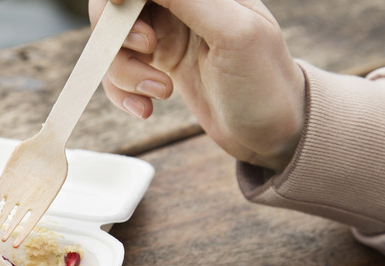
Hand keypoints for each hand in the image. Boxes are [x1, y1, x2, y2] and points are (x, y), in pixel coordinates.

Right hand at [90, 0, 305, 170]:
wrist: (271, 134)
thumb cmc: (264, 83)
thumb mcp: (233, 32)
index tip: (121, 9)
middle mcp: (181, 4)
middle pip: (116, 6)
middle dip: (119, 32)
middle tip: (148, 50)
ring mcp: (167, 32)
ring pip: (112, 42)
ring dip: (126, 71)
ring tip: (161, 92)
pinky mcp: (158, 63)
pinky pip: (119, 71)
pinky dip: (123, 92)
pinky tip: (146, 108)